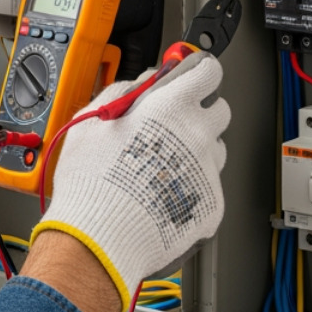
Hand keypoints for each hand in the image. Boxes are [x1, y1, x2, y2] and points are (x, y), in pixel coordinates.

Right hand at [31, 53, 229, 311]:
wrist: (100, 239)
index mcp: (172, 107)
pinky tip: (162, 194)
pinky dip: (190, 187)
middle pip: (219, 110)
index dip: (198, 73)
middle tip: (170, 126)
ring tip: (160, 168)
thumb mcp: (91, 121)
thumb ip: (123, 92)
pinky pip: (208, 186)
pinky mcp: (212, 204)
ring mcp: (208, 171)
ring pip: (215, 149)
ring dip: (195, 151)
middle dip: (199, 112)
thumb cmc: (92, 182)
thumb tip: (141, 83)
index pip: (209, 72)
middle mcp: (198, 135)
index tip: (189, 79)